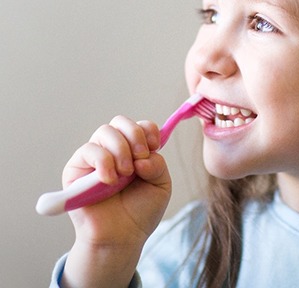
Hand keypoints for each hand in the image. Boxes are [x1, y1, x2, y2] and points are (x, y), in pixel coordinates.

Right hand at [61, 116, 171, 286]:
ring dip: (120, 149)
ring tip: (125, 174)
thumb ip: (158, 165)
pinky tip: (110, 180)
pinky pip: (87, 150)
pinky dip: (103, 161)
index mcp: (135, 150)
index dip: (148, 131)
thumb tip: (141, 157)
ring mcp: (94, 157)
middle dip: (134, 135)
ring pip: (104, 132)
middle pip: (120, 122)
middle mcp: (114, 150)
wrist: (122, 238)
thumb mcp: (161, 185)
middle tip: (140, 158)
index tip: (154, 147)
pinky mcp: (76, 169)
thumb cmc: (140, 211)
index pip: (140, 125)